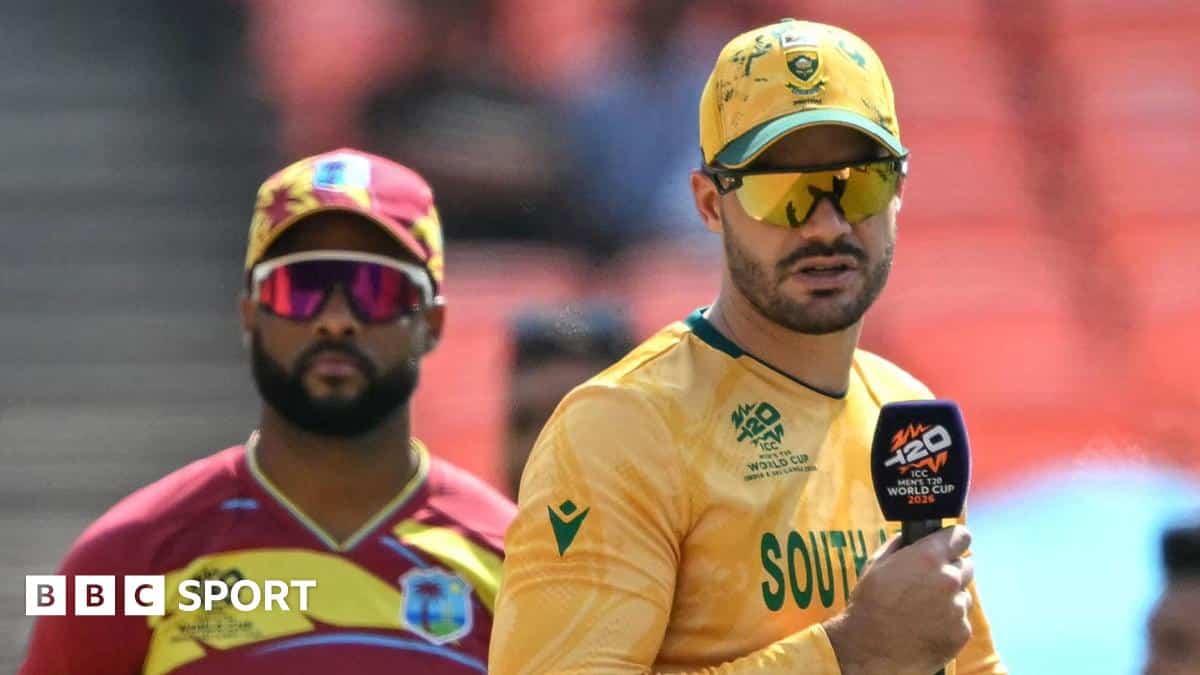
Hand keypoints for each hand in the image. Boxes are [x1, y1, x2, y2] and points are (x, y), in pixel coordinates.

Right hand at [822, 525, 973, 674]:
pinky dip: (949, 621)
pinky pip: (961, 619)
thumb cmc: (869, 605)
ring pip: (963, 594)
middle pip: (966, 565)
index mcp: (928, 557)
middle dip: (950, 570)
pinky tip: (927, 625)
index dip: (953, 540)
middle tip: (928, 583)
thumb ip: (900, 545)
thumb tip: (912, 537)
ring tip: (923, 609)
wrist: (871, 651)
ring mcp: (958, 607)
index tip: (948, 546)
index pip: (961, 535)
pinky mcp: (962, 632)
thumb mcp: (876, 565)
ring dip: (950, 597)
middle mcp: (949, 579)